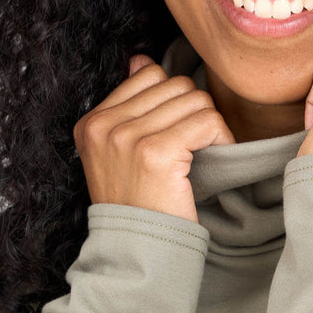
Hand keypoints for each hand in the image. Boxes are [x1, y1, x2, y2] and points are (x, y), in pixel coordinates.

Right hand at [73, 54, 235, 221]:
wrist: (137, 251)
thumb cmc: (138, 205)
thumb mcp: (120, 154)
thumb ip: (130, 107)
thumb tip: (140, 60)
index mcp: (92, 123)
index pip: (148, 75)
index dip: (174, 101)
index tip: (176, 132)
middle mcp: (103, 126)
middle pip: (175, 85)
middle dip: (194, 112)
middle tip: (194, 146)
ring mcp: (126, 138)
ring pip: (195, 100)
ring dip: (209, 126)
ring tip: (200, 154)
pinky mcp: (155, 152)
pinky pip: (206, 122)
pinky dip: (220, 138)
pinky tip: (211, 160)